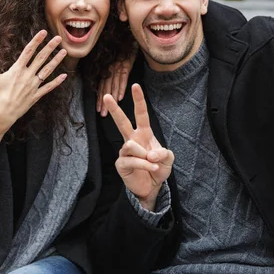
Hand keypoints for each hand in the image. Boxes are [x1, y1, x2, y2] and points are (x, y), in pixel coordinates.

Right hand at [0, 30, 67, 132]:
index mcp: (17, 70)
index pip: (28, 51)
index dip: (36, 40)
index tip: (43, 32)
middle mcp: (27, 76)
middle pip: (41, 58)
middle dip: (50, 47)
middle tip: (59, 38)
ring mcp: (33, 86)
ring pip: (47, 71)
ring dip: (56, 61)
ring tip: (64, 52)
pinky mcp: (35, 96)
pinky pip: (48, 87)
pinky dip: (56, 82)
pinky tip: (64, 76)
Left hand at [97, 44, 137, 115]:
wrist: (130, 36)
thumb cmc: (124, 48)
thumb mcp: (117, 59)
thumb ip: (113, 70)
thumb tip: (111, 83)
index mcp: (107, 67)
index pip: (102, 85)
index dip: (99, 97)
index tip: (98, 109)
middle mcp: (111, 68)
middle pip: (106, 87)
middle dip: (103, 102)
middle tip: (102, 114)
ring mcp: (118, 66)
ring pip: (113, 84)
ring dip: (111, 98)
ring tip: (109, 110)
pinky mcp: (126, 64)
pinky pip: (123, 77)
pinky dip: (121, 87)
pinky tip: (119, 98)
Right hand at [103, 84, 173, 210]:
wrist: (152, 187)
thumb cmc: (158, 168)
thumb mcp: (168, 159)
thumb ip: (163, 154)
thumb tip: (151, 154)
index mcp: (144, 134)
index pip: (141, 114)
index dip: (139, 100)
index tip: (135, 85)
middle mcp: (132, 140)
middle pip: (122, 122)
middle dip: (115, 109)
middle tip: (106, 95)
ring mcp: (125, 152)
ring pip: (131, 145)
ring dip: (145, 155)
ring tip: (153, 163)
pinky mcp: (121, 164)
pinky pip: (132, 160)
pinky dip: (145, 165)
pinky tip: (152, 169)